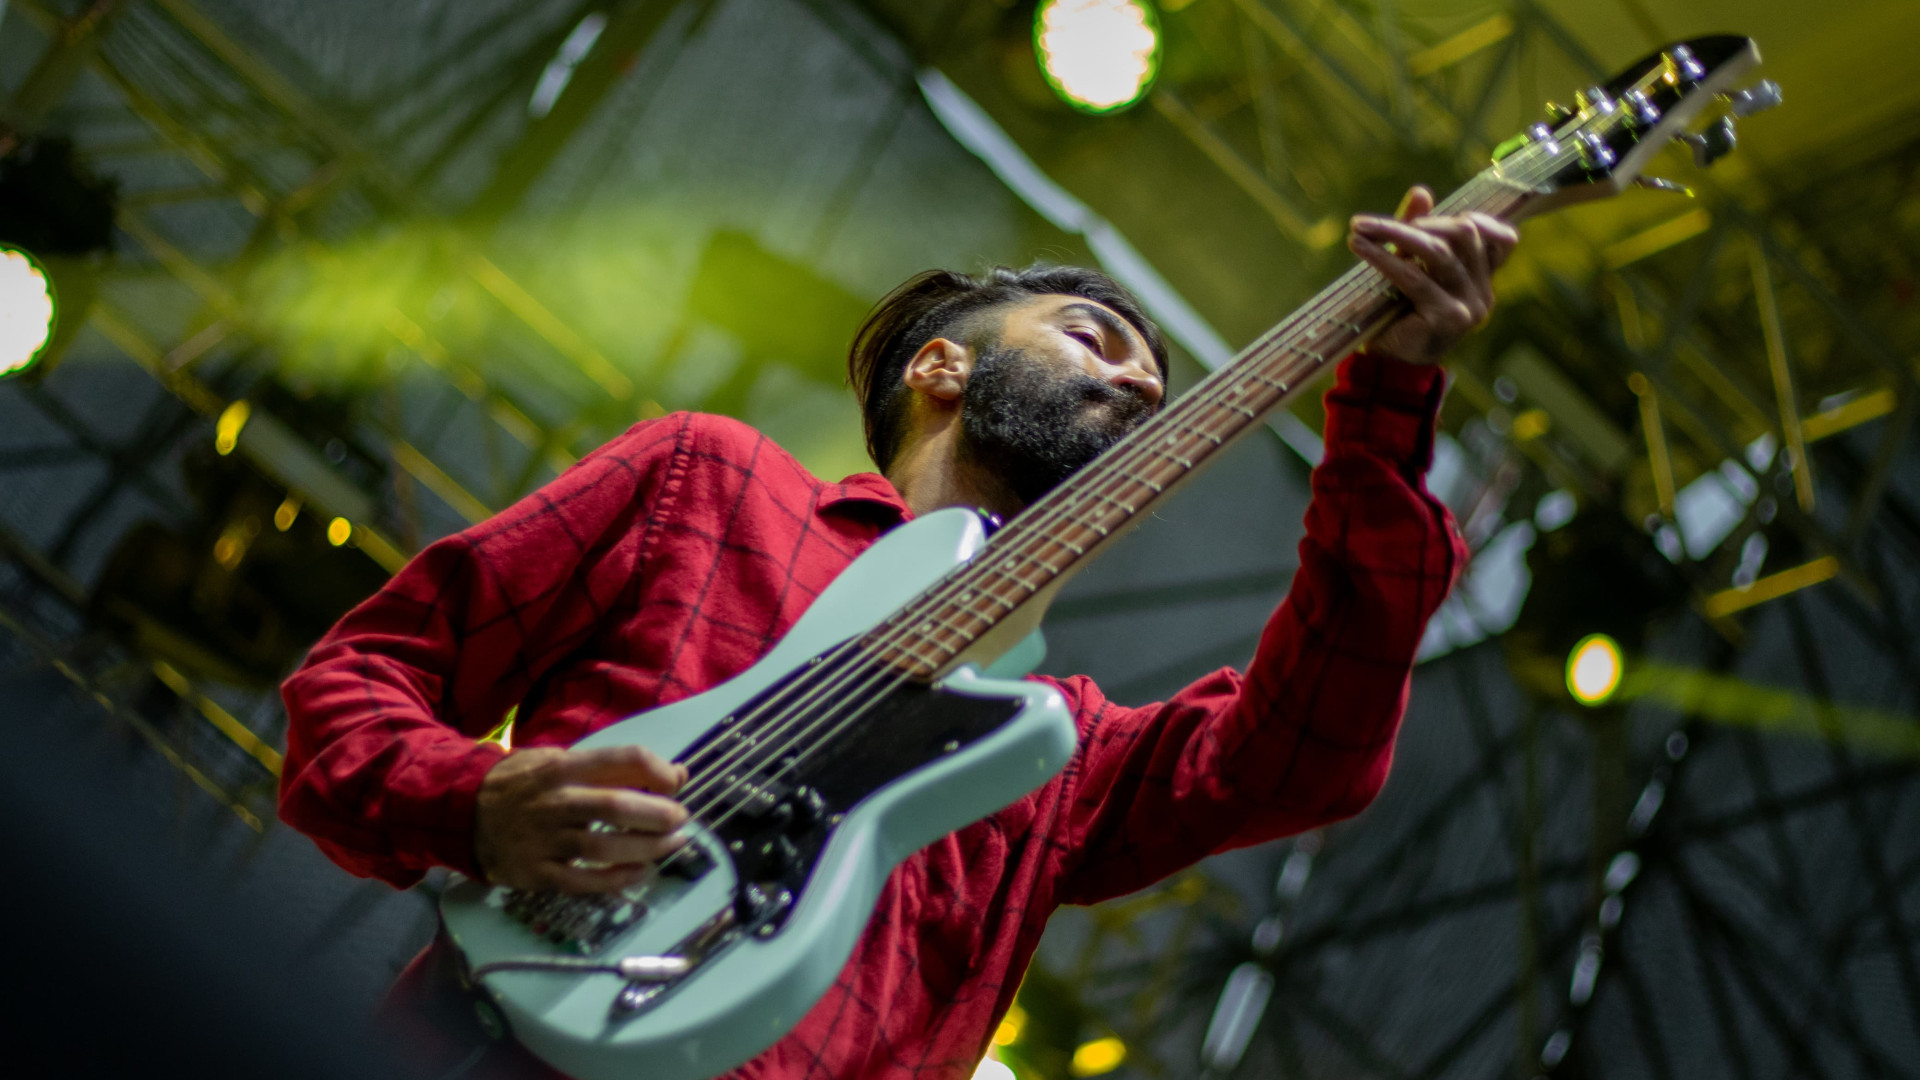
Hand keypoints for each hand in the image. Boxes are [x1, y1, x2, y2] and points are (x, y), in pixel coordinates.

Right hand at [474, 744, 689, 892]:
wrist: (460, 811)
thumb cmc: (523, 784)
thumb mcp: (559, 760)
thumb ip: (613, 768)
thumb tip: (676, 775)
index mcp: (562, 766)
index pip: (622, 759)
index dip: (659, 770)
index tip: (676, 783)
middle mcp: (554, 801)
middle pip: (616, 807)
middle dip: (659, 815)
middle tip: (681, 819)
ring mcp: (543, 840)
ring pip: (603, 848)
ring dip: (646, 848)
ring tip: (671, 845)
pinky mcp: (535, 873)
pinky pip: (583, 882)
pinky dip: (617, 880)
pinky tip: (640, 873)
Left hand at [1347, 185, 1518, 364]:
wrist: (1389, 370)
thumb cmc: (1399, 317)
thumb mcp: (1412, 269)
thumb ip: (1418, 233)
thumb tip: (1422, 191)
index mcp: (1482, 281)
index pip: (1502, 239)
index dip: (1478, 219)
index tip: (1434, 213)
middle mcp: (1482, 292)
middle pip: (1464, 234)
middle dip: (1421, 221)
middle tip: (1375, 223)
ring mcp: (1469, 306)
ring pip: (1438, 252)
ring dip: (1395, 234)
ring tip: (1359, 228)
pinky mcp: (1447, 317)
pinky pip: (1414, 277)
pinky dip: (1384, 258)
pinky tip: (1360, 247)